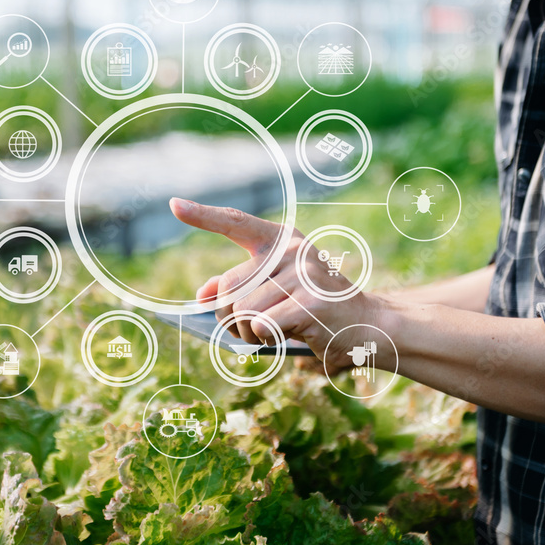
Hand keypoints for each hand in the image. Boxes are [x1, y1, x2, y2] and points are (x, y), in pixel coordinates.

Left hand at [169, 197, 385, 374]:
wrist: (369, 326)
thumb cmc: (316, 309)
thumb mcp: (276, 292)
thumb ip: (241, 287)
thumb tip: (202, 295)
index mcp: (282, 240)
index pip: (236, 223)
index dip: (203, 216)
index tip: (174, 205)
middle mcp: (291, 250)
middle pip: (227, 289)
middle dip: (228, 319)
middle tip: (252, 330)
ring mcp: (302, 274)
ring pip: (241, 312)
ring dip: (247, 334)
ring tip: (274, 333)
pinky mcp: (310, 301)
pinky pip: (261, 326)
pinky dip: (266, 340)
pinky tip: (290, 335)